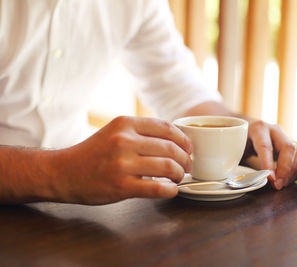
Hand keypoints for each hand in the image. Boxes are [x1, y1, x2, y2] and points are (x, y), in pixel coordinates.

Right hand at [51, 116, 192, 203]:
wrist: (63, 172)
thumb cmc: (93, 153)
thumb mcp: (114, 132)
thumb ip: (140, 132)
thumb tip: (174, 141)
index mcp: (125, 124)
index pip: (166, 127)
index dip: (183, 139)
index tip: (189, 148)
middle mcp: (124, 140)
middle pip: (170, 148)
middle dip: (185, 159)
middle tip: (187, 166)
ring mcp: (123, 163)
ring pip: (168, 167)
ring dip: (180, 174)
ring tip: (179, 177)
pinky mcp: (122, 185)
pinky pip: (157, 188)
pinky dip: (170, 190)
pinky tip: (171, 190)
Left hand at [243, 120, 296, 189]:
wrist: (246, 129)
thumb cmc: (239, 140)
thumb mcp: (234, 145)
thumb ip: (236, 156)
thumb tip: (237, 174)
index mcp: (259, 128)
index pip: (266, 146)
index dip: (268, 163)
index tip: (270, 178)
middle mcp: (275, 130)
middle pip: (287, 148)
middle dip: (285, 169)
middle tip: (277, 185)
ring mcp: (285, 137)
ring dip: (292, 172)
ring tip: (281, 184)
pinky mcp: (292, 146)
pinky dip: (295, 172)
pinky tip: (286, 180)